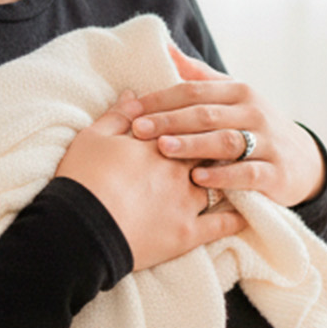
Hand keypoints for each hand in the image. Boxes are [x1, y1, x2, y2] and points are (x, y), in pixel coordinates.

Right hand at [54, 92, 244, 272]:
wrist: (80, 228)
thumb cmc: (81, 180)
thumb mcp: (92, 138)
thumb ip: (117, 115)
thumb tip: (132, 94)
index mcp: (157, 144)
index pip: (188, 124)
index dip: (197, 120)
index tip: (207, 116)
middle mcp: (179, 170)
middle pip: (210, 150)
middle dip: (220, 144)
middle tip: (231, 140)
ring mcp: (187, 202)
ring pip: (221, 184)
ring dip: (232, 176)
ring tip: (241, 172)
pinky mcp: (188, 233)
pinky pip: (222, 225)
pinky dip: (237, 217)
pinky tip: (246, 212)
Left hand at [116, 43, 325, 209]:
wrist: (303, 160)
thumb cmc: (255, 125)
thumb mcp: (233, 97)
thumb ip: (200, 77)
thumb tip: (166, 48)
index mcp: (238, 92)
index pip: (193, 90)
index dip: (161, 99)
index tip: (131, 109)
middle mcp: (253, 113)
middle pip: (206, 114)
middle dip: (169, 120)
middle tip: (138, 129)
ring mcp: (266, 142)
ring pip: (225, 141)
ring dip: (193, 145)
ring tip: (163, 148)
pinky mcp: (275, 173)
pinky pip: (247, 173)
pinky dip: (223, 176)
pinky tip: (198, 179)